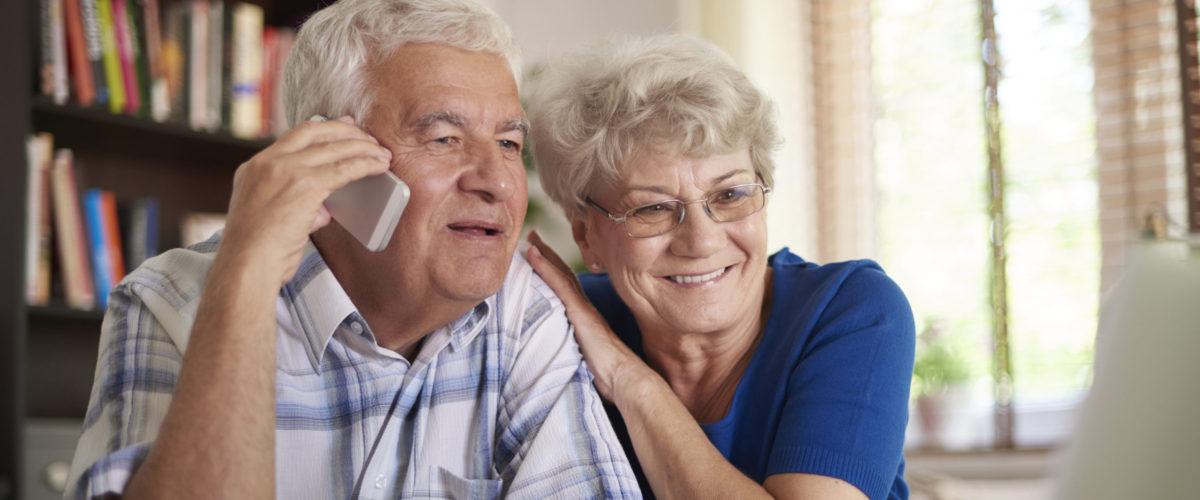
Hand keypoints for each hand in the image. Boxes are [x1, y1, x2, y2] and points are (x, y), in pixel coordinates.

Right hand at [221, 116, 391, 285]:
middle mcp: (267, 162)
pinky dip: (365, 165)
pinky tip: (379, 166)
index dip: (321, 128)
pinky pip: (344, 168)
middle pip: (314, 132)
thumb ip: (295, 205)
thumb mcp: (267, 217)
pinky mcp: (305, 184)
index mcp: (253, 168)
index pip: (292, 137)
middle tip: (367, 136)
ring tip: (381, 153)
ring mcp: (285, 170)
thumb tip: (322, 209)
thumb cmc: (256, 253)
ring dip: (362, 147)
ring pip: (333, 147)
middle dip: (345, 131)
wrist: (245, 265)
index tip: (340, 125)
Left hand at [526, 231, 650, 400]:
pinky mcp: (580, 313)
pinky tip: (533, 255)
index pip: (567, 285)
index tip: (539, 252)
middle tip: (532, 234)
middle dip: (547, 253)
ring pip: (561, 273)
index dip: (554, 267)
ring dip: (544, 254)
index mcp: (585, 315)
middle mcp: (584, 306)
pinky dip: (545, 267)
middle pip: (563, 272)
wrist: (624, 376)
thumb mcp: (588, 356)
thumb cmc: (610, 373)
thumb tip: (569, 354)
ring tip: (530, 237)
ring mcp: (582, 308)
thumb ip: (578, 348)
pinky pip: (560, 285)